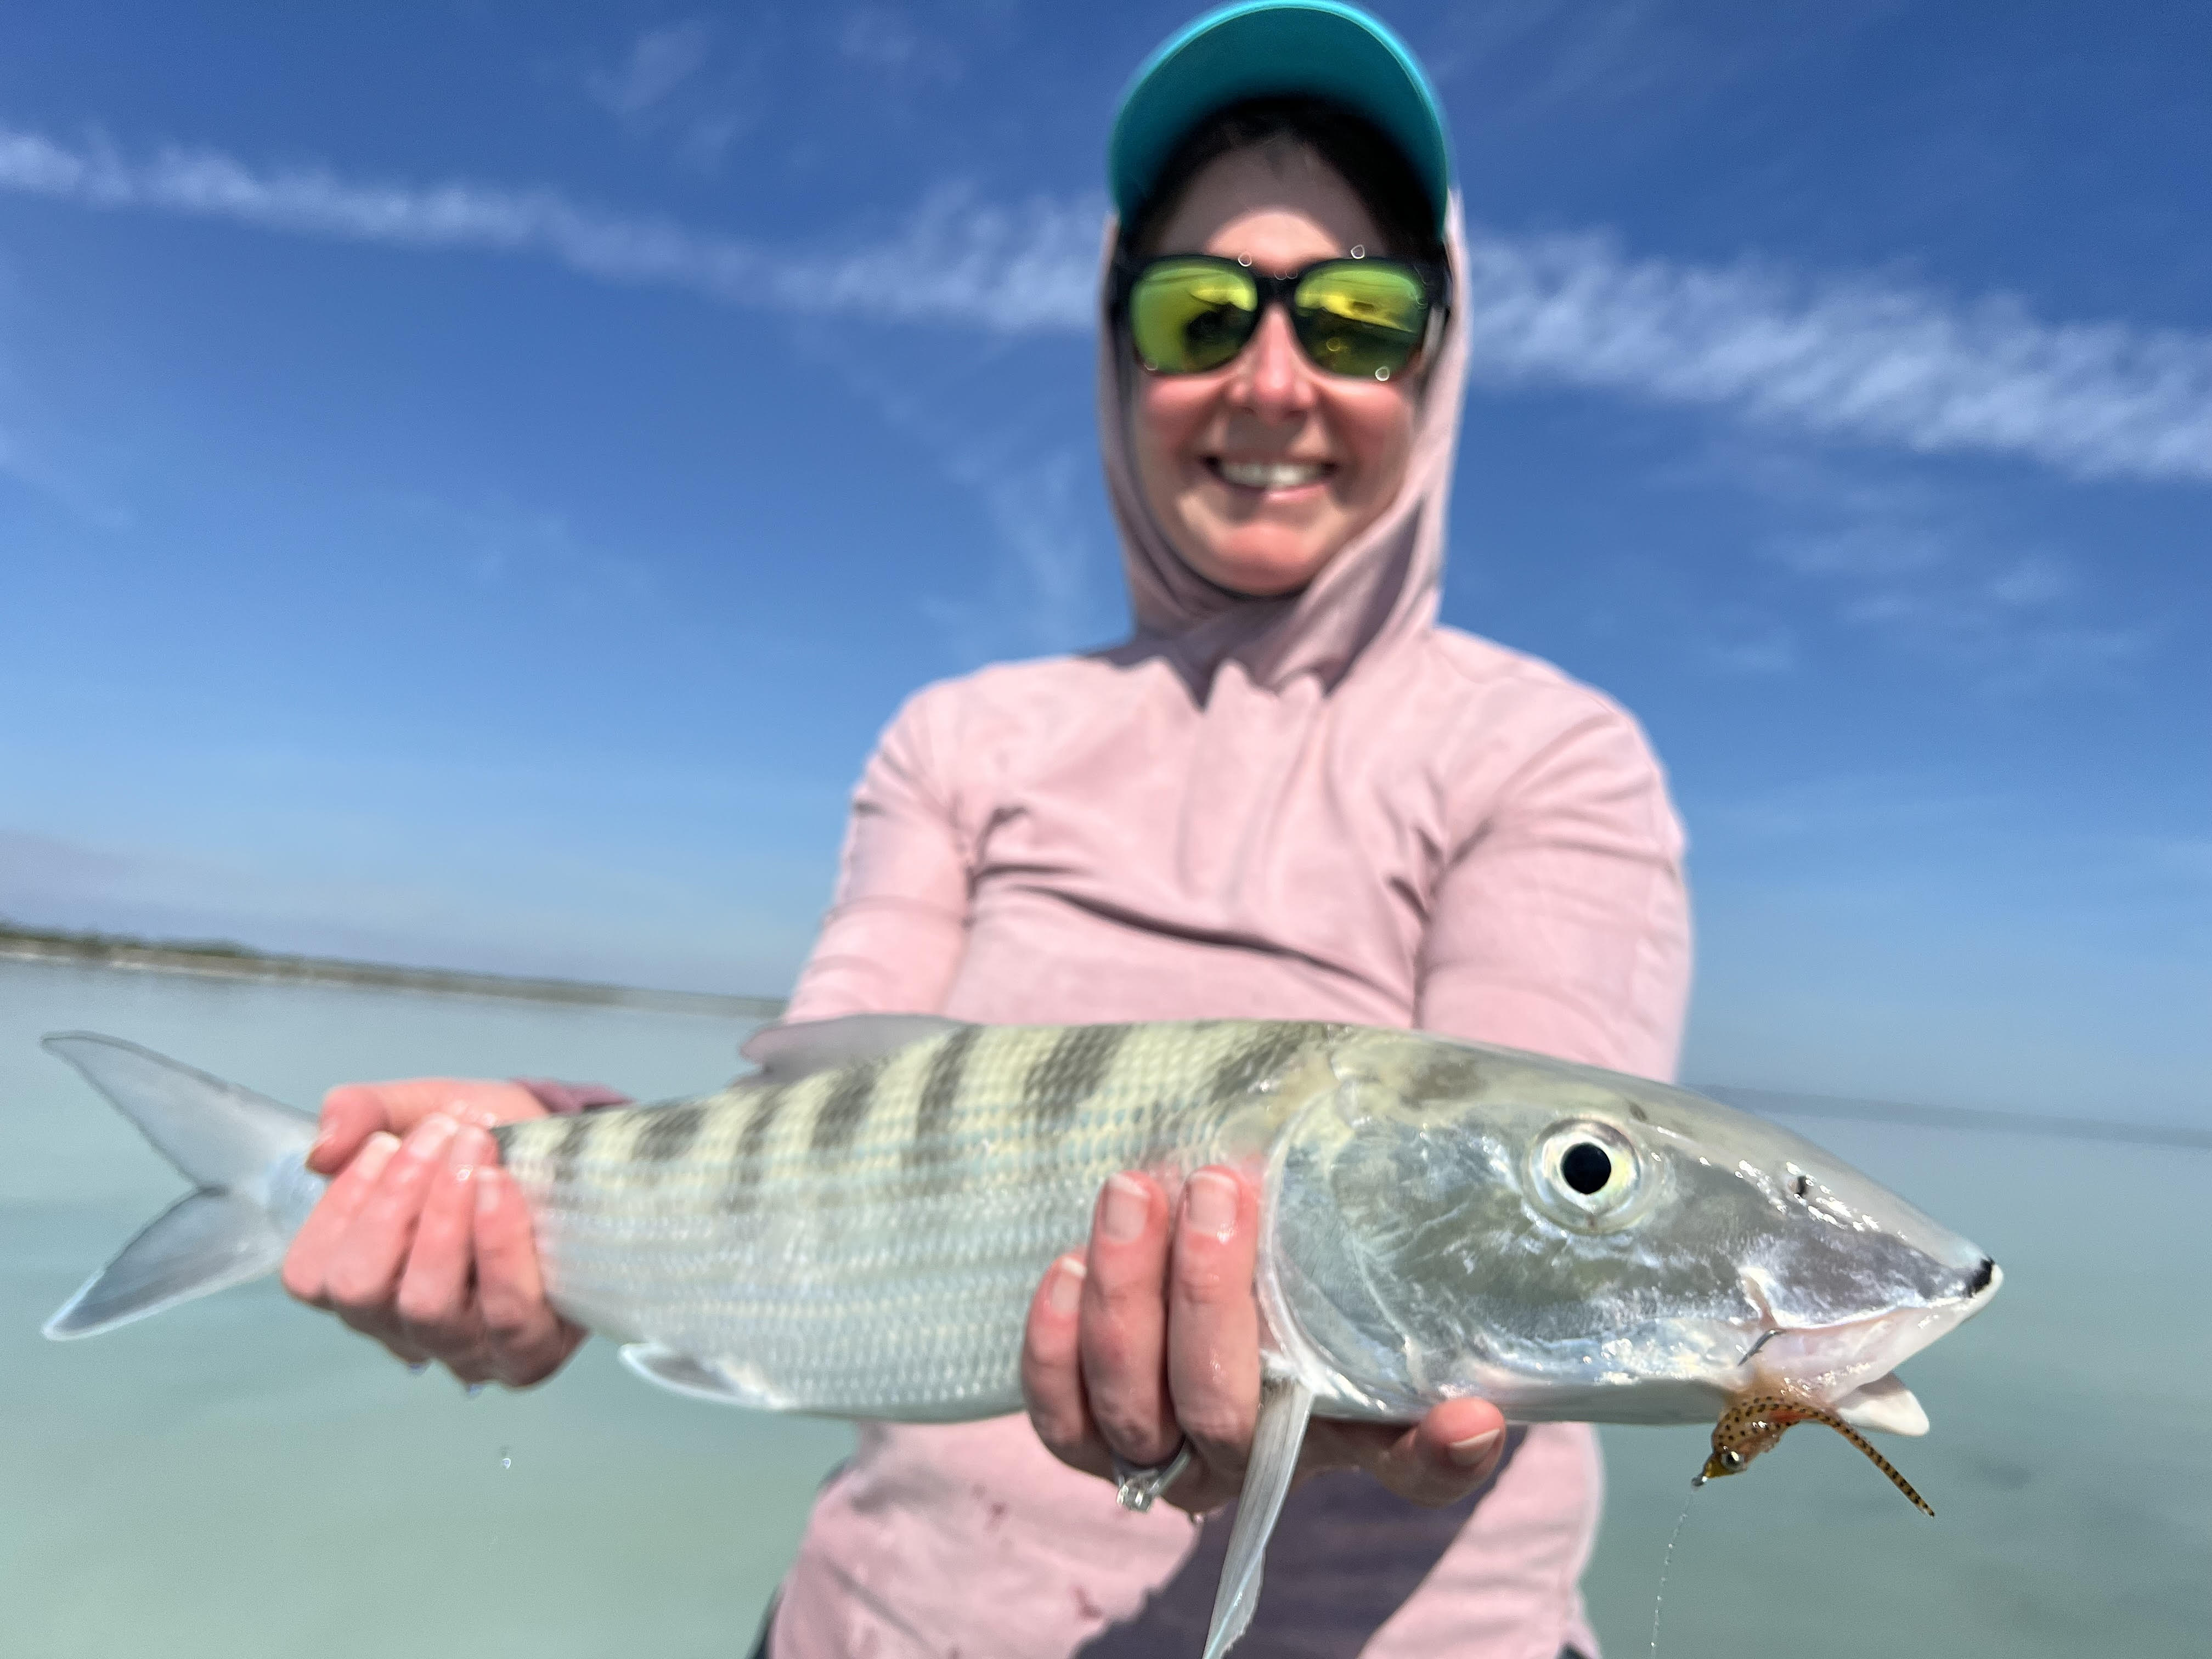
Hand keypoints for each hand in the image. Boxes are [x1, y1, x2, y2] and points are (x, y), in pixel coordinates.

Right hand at [280, 1078, 584, 1387]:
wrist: (579, 1153)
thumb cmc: (491, 1146)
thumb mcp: (423, 1109)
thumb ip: (363, 1114)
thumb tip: (325, 1149)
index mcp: (363, 1281)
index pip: (312, 1275)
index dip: (341, 1207)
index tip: (386, 1143)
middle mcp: (401, 1328)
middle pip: (361, 1292)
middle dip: (394, 1202)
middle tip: (440, 1134)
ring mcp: (463, 1349)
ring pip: (426, 1305)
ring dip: (445, 1216)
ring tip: (476, 1150)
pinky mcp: (528, 1352)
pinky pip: (506, 1315)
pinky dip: (498, 1245)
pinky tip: (499, 1190)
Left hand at [1020, 1166, 1507, 1513]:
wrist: (1208, 1280)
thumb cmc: (1290, 1268)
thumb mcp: (1344, 1255)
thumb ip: (1379, 1242)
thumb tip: (1410, 1211)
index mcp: (1350, 1429)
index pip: (1413, 1465)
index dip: (1440, 1453)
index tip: (1468, 1416)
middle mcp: (1258, 1464)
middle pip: (1225, 1414)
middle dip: (1208, 1294)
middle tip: (1215, 1186)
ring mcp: (1168, 1460)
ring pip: (1132, 1412)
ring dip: (1125, 1296)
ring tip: (1132, 1192)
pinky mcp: (1090, 1441)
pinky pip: (1061, 1419)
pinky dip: (1052, 1346)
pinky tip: (1066, 1266)